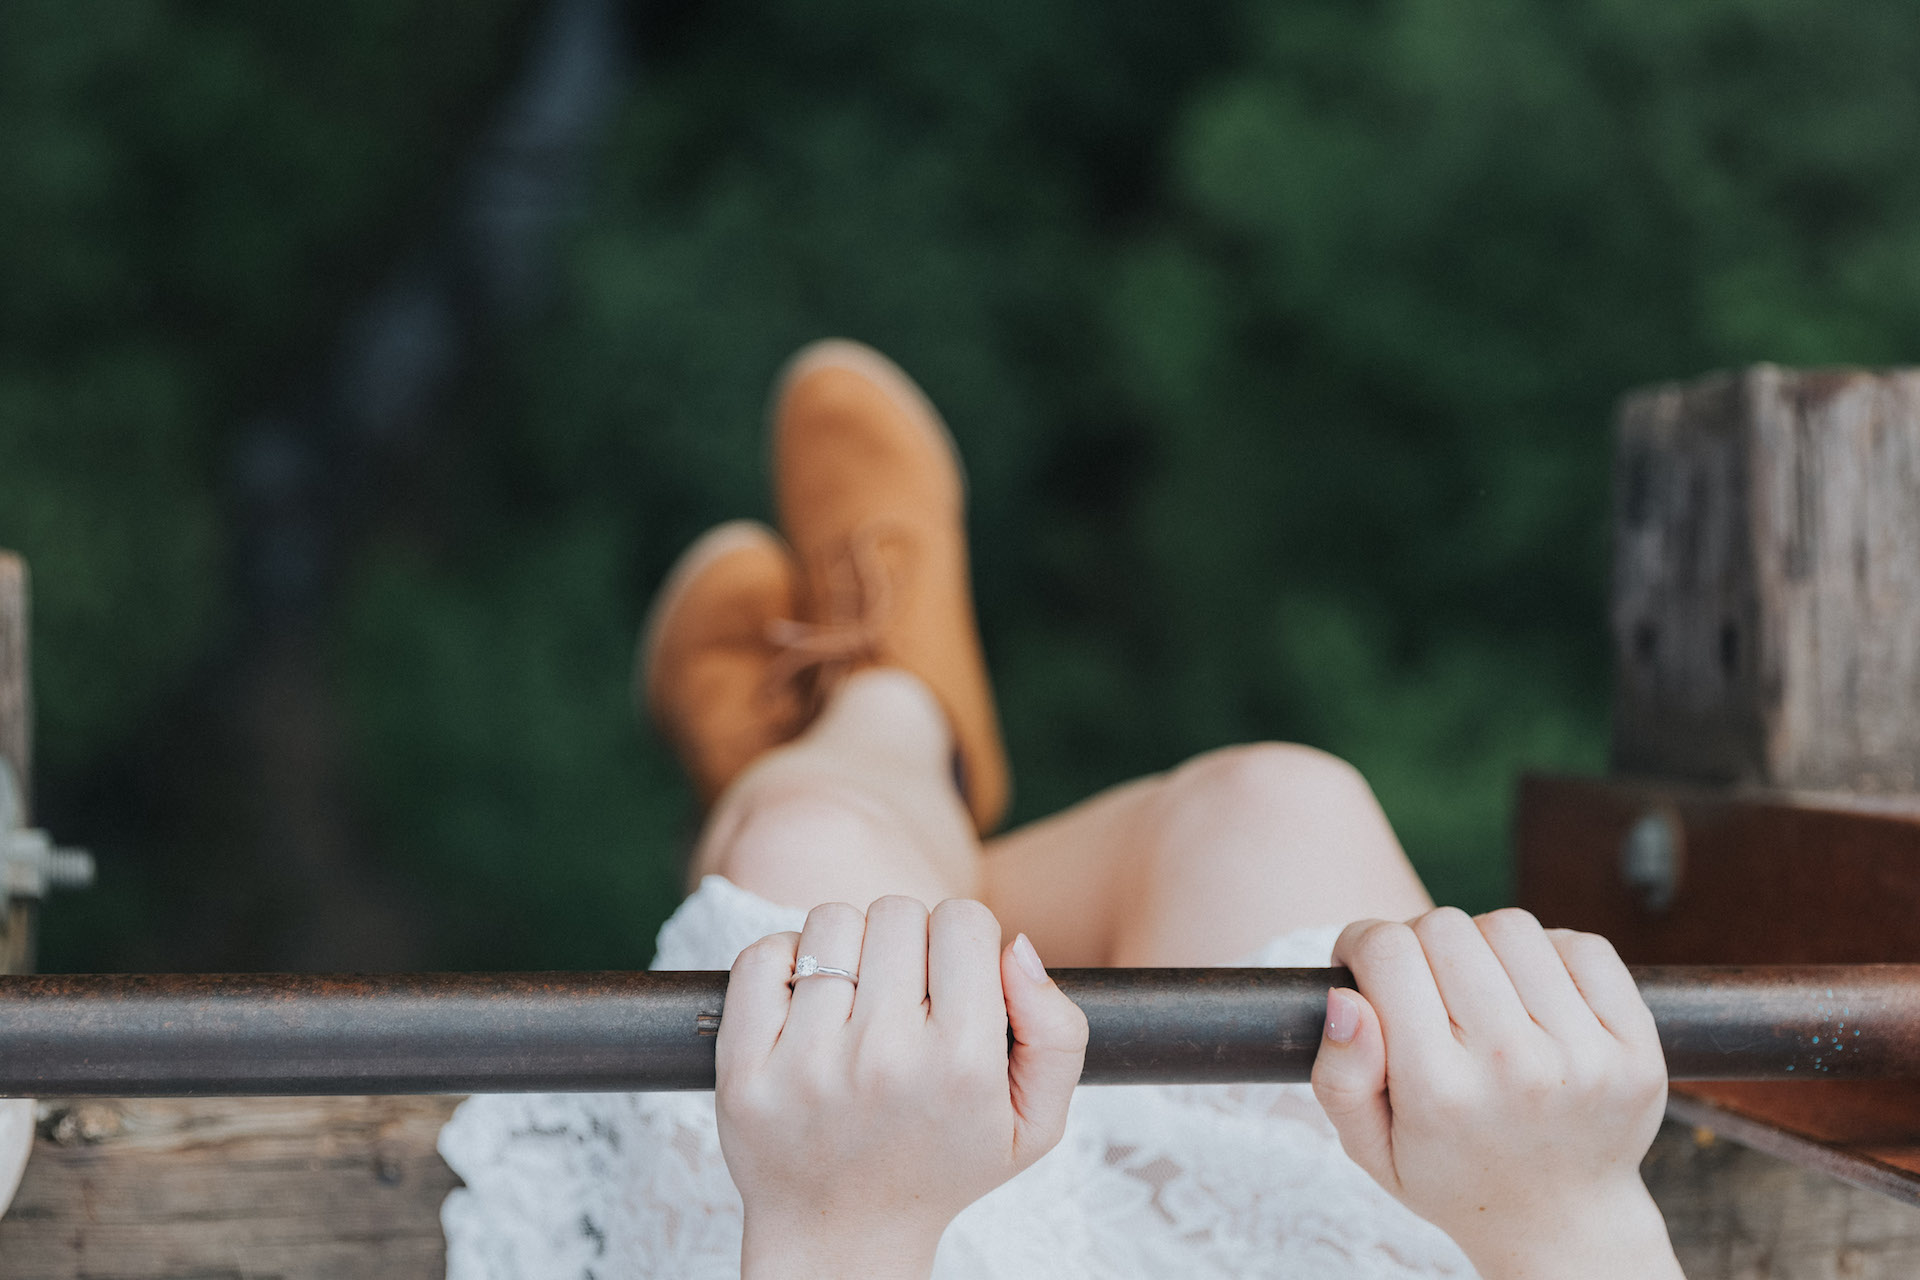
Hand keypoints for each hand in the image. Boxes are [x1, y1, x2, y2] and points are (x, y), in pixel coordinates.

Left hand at [715, 896, 1089, 1279]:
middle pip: (898, 911)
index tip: (953, 981)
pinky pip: (762, 956)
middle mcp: (883, 1059)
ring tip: (856, 1000)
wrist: (844, 1237)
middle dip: (907, 942)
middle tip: (904, 996)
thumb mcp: (1036, 1122)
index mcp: (961, 1065)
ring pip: (831, 922)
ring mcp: (806, 1064)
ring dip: (847, 947)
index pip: (964, 921)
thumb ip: (1057, 1030)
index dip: (964, 941)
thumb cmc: (943, 1164)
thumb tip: (1018, 946)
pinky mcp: (745, 1070)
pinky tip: (807, 1004)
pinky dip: (783, 963)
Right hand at [1310, 907, 1681, 1279]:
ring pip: (1511, 926)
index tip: (1364, 966)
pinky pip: (1584, 946)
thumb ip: (1340, 1078)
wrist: (1560, 1224)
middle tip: (1424, 986)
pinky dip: (1551, 955)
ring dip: (1484, 946)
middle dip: (1420, 944)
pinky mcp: (1634, 1047)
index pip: (1388, 950)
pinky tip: (1535, 995)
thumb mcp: (1370, 1148)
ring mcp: (1584, 1057)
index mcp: (1440, 1092)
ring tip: (1482, 992)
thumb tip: (1345, 1000)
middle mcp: (1515, 1069)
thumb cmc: (1452, 1174)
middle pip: (1446, 927)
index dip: (1362, 944)